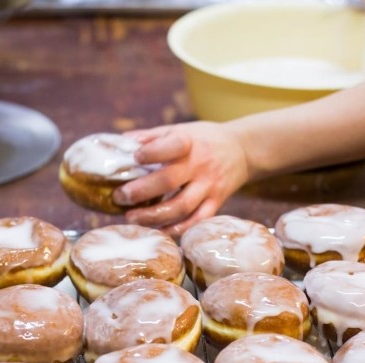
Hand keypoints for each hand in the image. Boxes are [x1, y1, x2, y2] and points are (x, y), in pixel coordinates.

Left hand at [115, 121, 249, 235]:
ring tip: (132, 218)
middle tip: (120, 197)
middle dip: (141, 191)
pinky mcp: (217, 202)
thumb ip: (153, 136)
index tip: (134, 157)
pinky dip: (176, 229)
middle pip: (169, 181)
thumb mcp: (182, 129)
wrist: (244, 150)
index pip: (170, 147)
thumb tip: (121, 142)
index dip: (151, 153)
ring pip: (181, 206)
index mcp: (190, 142)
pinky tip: (158, 230)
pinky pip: (196, 221)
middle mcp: (201, 165)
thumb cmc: (204, 139)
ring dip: (154, 216)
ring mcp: (210, 186)